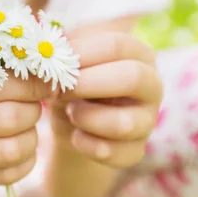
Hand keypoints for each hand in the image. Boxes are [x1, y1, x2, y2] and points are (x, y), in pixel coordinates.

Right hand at [0, 70, 51, 184]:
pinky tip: (23, 151)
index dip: (32, 87)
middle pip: (8, 119)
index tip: (46, 85)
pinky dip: (25, 163)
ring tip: (29, 129)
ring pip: (8, 151)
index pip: (0, 85)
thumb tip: (47, 73)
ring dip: (31, 140)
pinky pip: (4, 176)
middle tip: (34, 107)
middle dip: (33, 113)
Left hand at [55, 32, 162, 168]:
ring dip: (86, 117)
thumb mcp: (69, 60)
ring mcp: (148, 120)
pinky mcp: (136, 150)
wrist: (72, 121)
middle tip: (59, 89)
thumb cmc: (72, 80)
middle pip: (131, 78)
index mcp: (137, 53)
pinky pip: (114, 152)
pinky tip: (75, 136)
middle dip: (87, 84)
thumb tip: (45, 45)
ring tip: (70, 112)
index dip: (82, 53)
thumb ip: (63, 49)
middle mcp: (152, 85)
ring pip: (124, 123)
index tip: (53, 61)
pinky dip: (86, 145)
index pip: (117, 44)